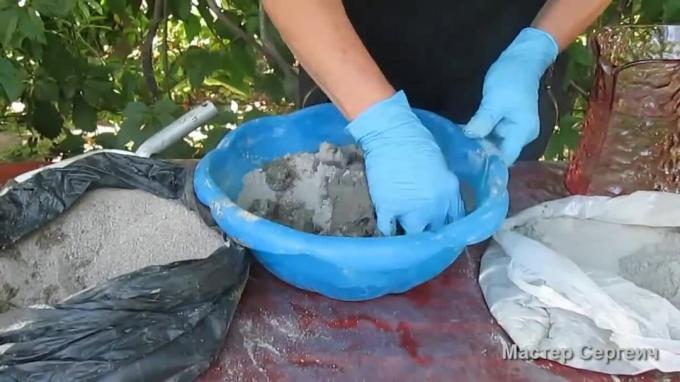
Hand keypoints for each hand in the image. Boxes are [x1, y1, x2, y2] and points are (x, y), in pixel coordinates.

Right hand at [347, 91, 464, 235]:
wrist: (390, 134)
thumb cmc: (416, 141)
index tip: (441, 231)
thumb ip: (443, 187)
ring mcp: (410, 210)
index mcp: (450, 193)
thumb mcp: (441, 165)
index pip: (455, 222)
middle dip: (429, 232)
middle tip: (421, 232)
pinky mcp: (388, 209)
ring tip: (404, 233)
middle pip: (435, 232)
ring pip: (413, 236)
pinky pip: (388, 230)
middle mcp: (434, 206)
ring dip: (408, 235)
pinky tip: (388, 228)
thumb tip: (438, 201)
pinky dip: (388, 231)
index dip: (447, 228)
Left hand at [464, 27, 558, 164]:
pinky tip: (461, 138)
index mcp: (523, 133)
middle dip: (479, 156)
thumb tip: (470, 138)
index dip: (488, 164)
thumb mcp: (495, 100)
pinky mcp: (504, 123)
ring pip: (493, 145)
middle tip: (455, 158)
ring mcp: (512, 130)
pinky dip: (477, 137)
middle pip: (499, 154)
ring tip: (455, 151)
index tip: (466, 166)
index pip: (505, 159)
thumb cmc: (511, 78)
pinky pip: (490, 135)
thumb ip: (484, 121)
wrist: (521, 59)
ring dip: (476, 146)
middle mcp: (520, 136)